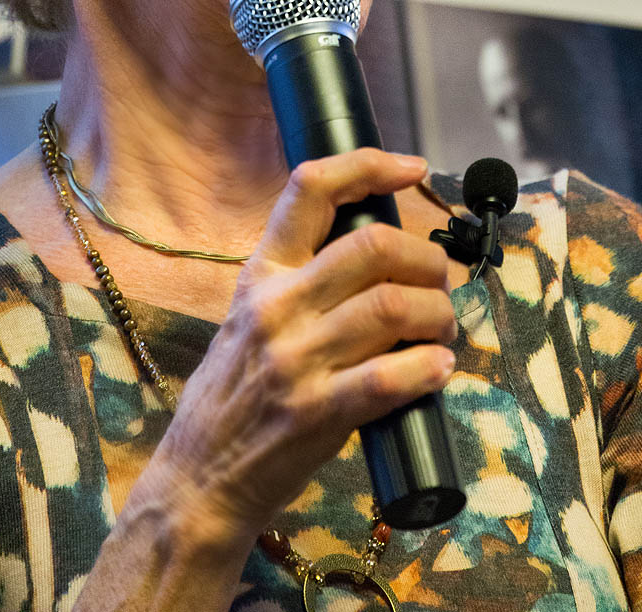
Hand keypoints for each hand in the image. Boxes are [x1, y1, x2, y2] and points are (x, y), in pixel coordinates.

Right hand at [150, 148, 457, 542]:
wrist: (199, 477)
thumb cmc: (234, 393)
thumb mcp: (250, 316)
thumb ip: (301, 280)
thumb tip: (380, 251)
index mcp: (262, 273)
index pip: (310, 189)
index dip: (367, 165)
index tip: (411, 168)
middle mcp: (276, 305)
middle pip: (374, 245)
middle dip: (427, 260)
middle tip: (439, 284)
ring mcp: (295, 359)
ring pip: (394, 305)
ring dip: (438, 315)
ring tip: (442, 332)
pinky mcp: (316, 413)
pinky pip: (391, 376)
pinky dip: (430, 368)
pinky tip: (438, 369)